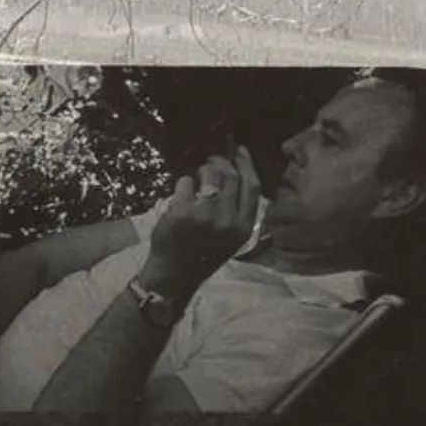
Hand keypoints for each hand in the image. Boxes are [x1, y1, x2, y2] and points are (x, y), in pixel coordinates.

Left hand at [145, 146, 260, 292]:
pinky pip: (185, 182)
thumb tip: (235, 173)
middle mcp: (228, 221)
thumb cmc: (201, 254)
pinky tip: (180, 195)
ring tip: (195, 178)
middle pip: (231, 176)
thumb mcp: (230, 238)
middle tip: (211, 160)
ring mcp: (205, 216)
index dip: (246, 164)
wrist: (173, 275)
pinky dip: (183, 184)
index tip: (240, 150)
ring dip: (201, 171)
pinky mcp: (183, 212)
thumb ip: (236, 210)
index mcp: (243, 227)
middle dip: (221, 162)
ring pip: (208, 176)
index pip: (252, 186)